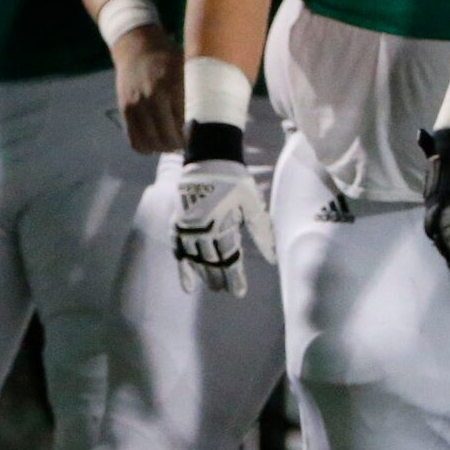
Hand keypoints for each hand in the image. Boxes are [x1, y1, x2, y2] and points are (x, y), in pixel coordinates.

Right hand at [113, 26, 184, 155]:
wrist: (136, 46)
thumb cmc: (169, 58)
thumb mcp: (187, 68)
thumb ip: (195, 93)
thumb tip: (212, 119)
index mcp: (172, 87)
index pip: (183, 125)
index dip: (190, 138)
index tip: (197, 140)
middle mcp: (152, 98)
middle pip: (166, 138)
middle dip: (177, 146)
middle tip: (185, 145)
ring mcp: (135, 105)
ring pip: (149, 143)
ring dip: (161, 148)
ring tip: (170, 144)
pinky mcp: (124, 110)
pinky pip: (133, 139)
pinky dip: (145, 146)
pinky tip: (155, 143)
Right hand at [172, 158, 275, 296]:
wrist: (208, 156)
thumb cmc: (235, 179)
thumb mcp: (253, 203)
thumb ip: (261, 231)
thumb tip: (272, 258)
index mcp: (222, 222)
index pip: (229, 258)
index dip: (234, 277)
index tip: (239, 293)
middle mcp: (201, 227)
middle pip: (211, 261)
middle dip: (219, 278)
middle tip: (225, 290)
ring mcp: (186, 225)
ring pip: (195, 258)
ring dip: (203, 274)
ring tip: (213, 287)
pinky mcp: (177, 221)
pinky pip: (177, 249)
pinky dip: (182, 267)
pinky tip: (188, 285)